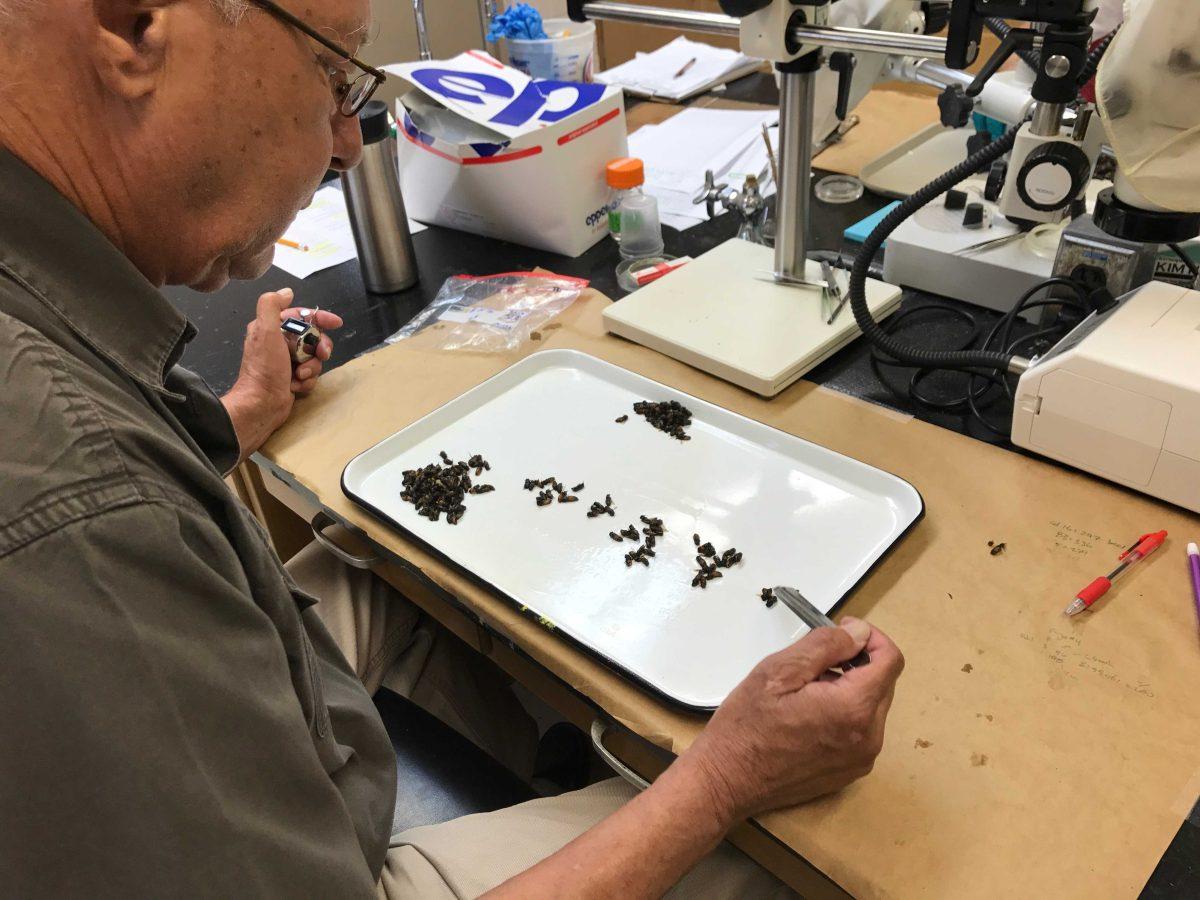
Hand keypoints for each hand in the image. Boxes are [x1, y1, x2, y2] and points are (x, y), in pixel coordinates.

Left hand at [221, 288, 342, 462]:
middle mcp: (278, 344)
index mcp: (270, 329)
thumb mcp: (265, 331)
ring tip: (300, 376)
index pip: (300, 316)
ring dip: (312, 367)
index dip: (320, 318)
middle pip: (312, 338)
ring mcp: (286, 362)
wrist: (261, 405)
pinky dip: (307, 380)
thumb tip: (286, 292)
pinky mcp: (292, 379)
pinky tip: (296, 386)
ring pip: (314, 358)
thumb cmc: (264, 370)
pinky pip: (311, 374)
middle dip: (319, 347)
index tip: (335, 323)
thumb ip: (272, 306)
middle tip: (321, 354)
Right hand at [682, 618, 903, 822]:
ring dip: (848, 689)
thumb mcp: (779, 671)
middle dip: (856, 663)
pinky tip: (808, 716)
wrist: (727, 781)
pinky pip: (861, 731)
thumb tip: (859, 633)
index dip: (870, 637)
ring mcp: (861, 759)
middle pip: (883, 683)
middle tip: (814, 662)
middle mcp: (868, 738)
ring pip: (871, 706)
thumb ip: (826, 646)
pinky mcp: (850, 772)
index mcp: (853, 709)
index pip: (890, 660)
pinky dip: (843, 714)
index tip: (842, 632)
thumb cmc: (746, 727)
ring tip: (805, 691)